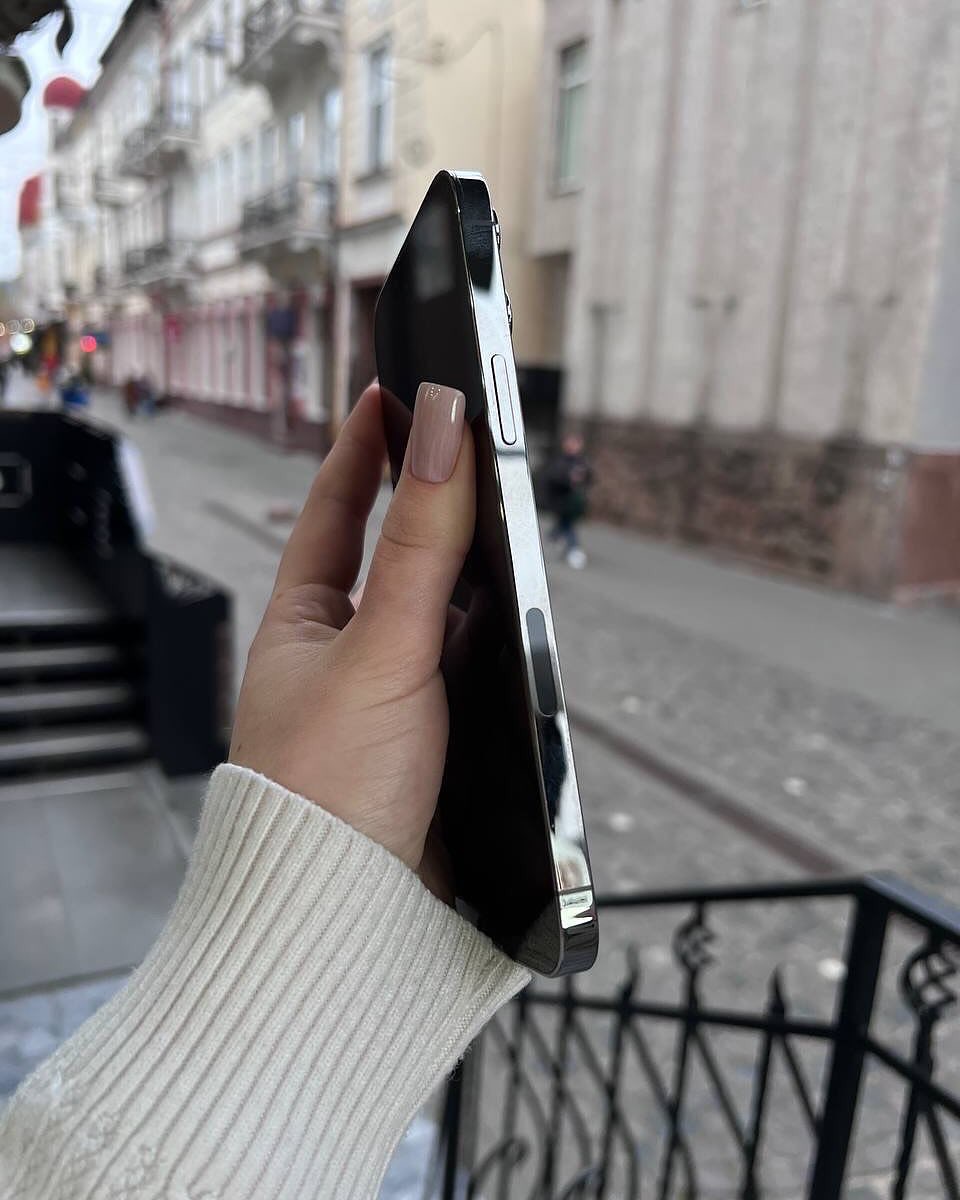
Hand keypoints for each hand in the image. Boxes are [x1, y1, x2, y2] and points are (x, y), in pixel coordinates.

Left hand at [229, 382, 472, 893]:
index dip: (363, 449)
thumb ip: (422, 542)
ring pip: (444, 613)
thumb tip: (444, 428)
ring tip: (506, 527)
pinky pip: (471, 669)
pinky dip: (495, 642)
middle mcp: (343, 652)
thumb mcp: (381, 647)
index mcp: (302, 621)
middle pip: (398, 555)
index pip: (334, 509)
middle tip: (475, 444)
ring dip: (475, 577)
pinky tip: (516, 627)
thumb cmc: (327, 785)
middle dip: (434, 505)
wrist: (344, 915)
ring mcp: (389, 696)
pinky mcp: (433, 741)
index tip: (391, 392)